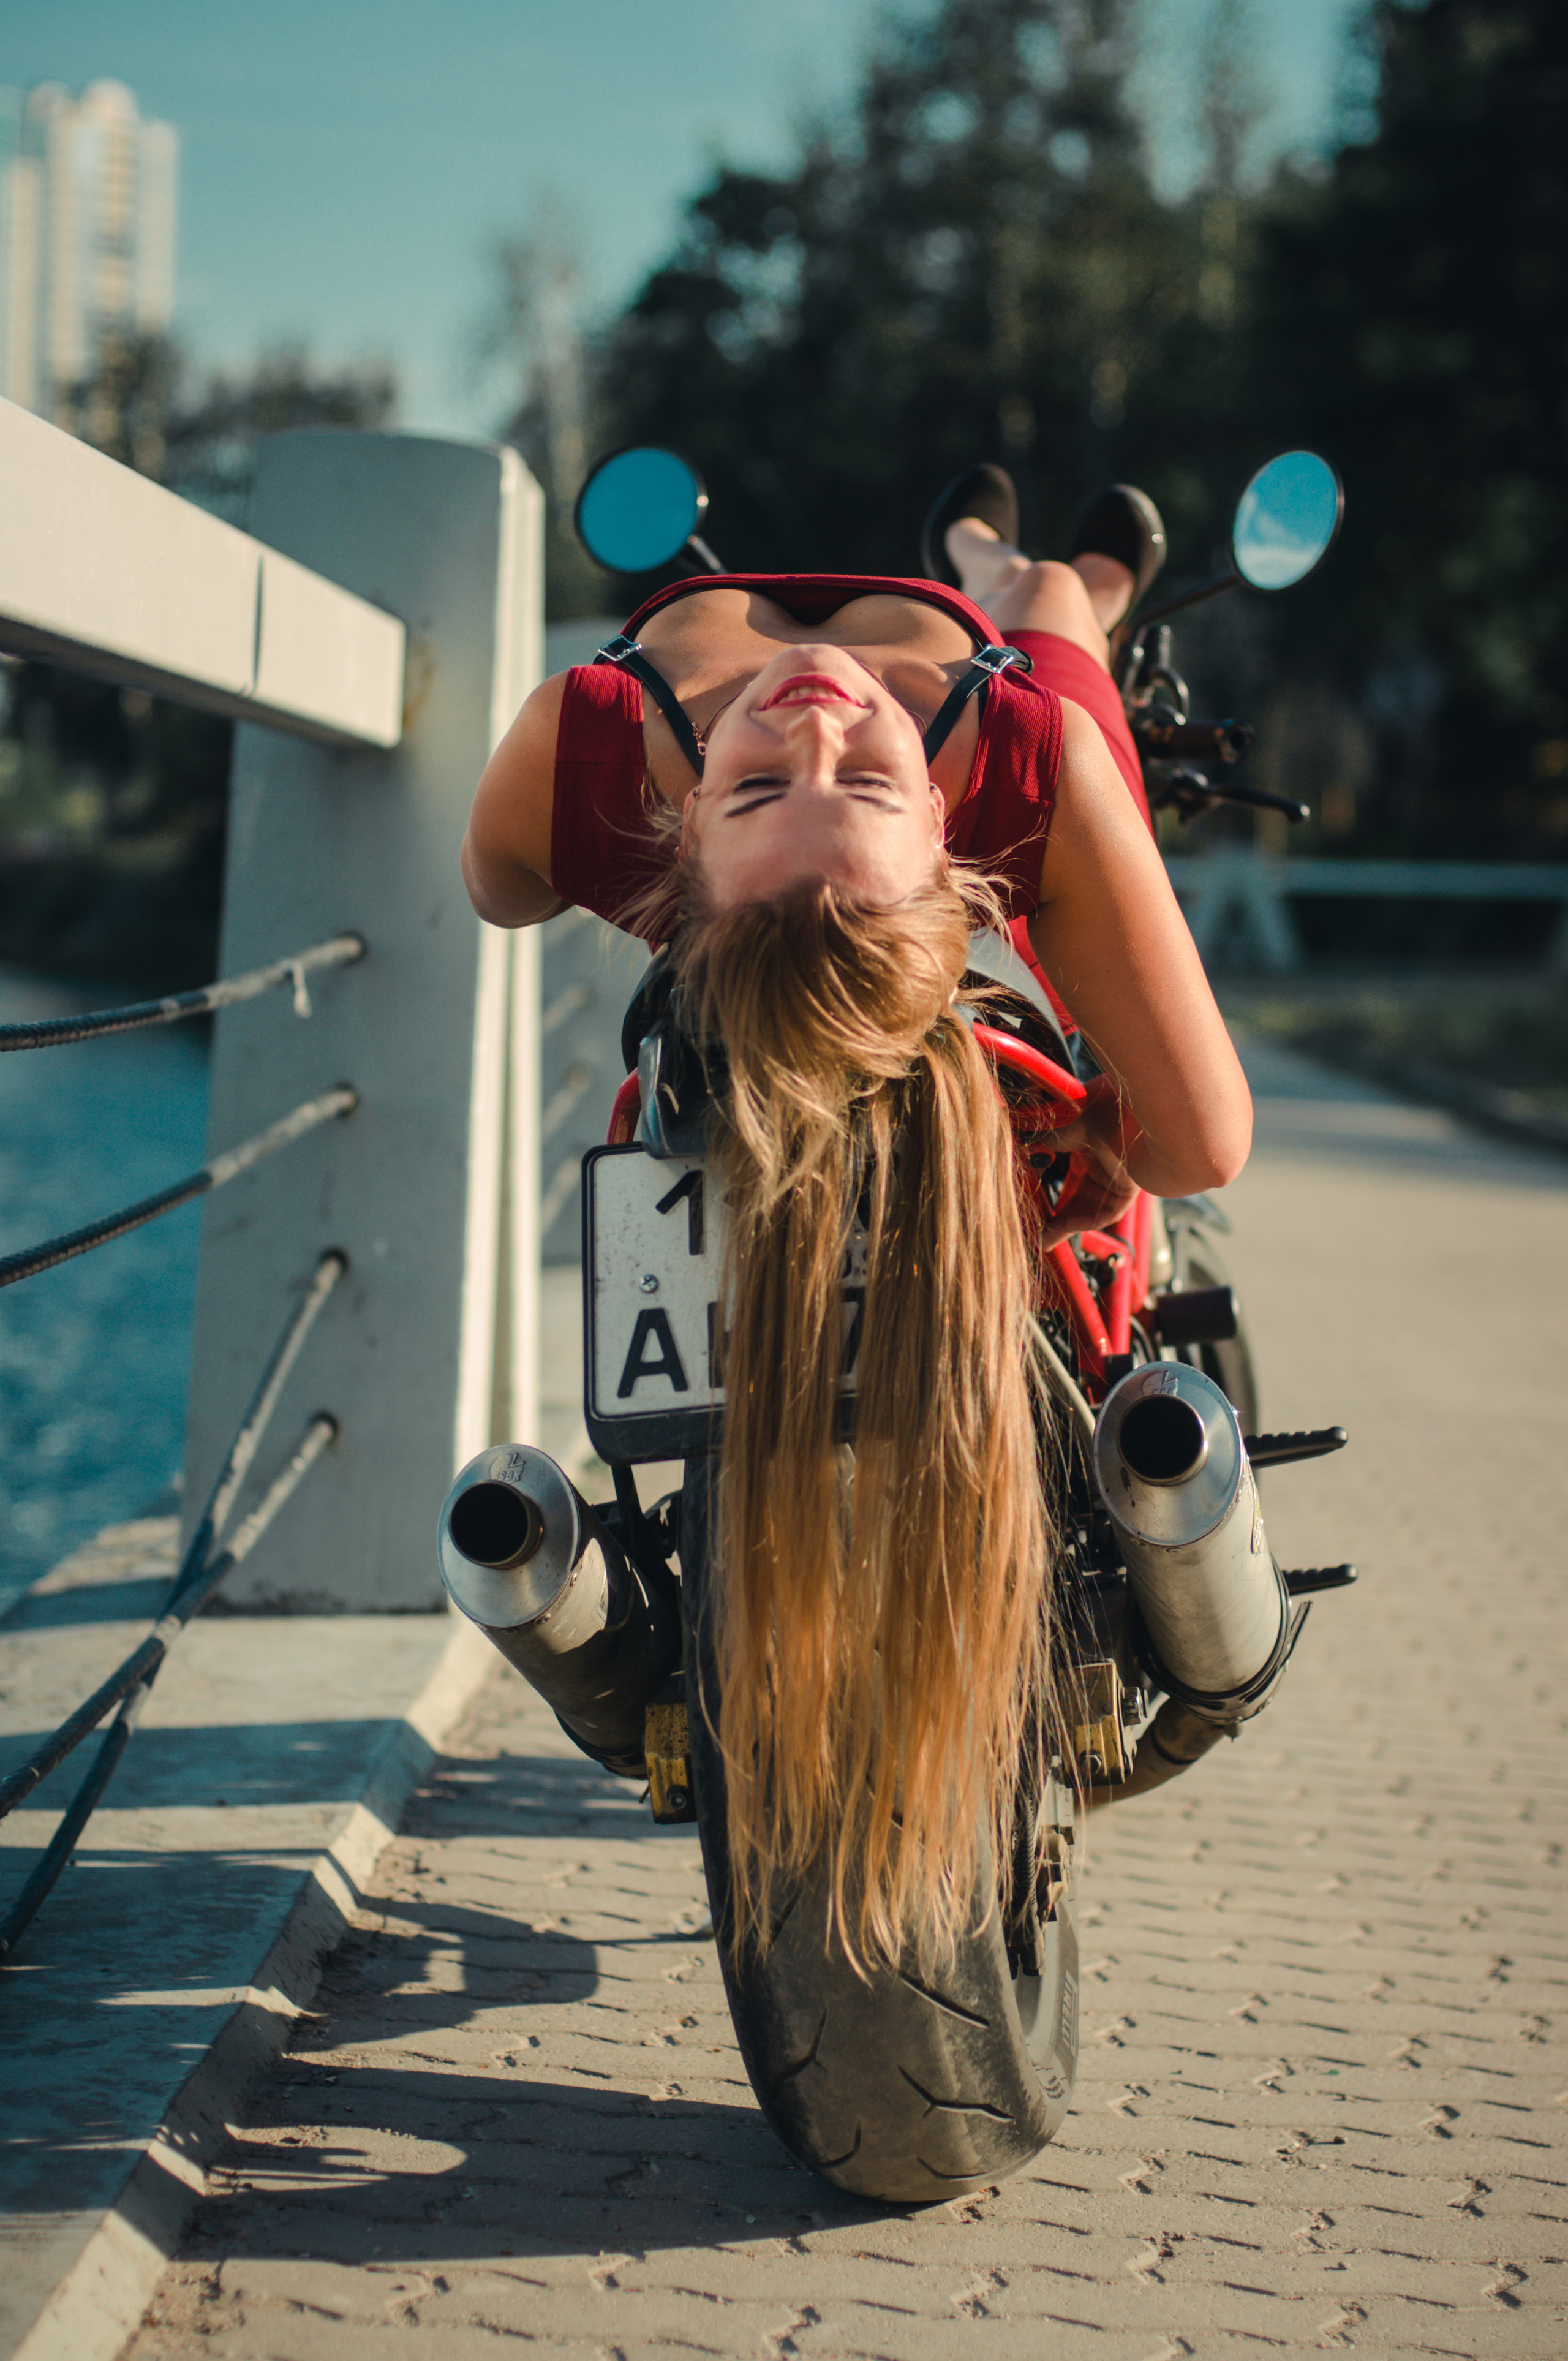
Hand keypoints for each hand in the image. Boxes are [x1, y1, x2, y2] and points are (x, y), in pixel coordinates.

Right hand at [1034, 1074, 1139, 1248]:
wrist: (1120, 1107)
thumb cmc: (1092, 1106)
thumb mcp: (1058, 1127)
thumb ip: (1040, 1141)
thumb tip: (1018, 1153)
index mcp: (1090, 1144)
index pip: (1071, 1176)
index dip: (1052, 1193)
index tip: (1034, 1205)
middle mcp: (1105, 1162)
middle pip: (1079, 1197)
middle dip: (1056, 1216)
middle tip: (1036, 1231)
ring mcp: (1117, 1176)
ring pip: (1090, 1208)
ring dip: (1065, 1226)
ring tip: (1043, 1240)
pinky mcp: (1128, 1189)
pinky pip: (1105, 1213)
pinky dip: (1082, 1223)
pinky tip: (1061, 1229)